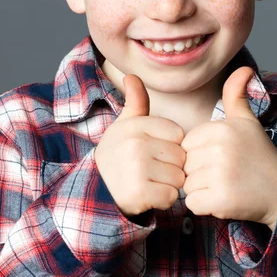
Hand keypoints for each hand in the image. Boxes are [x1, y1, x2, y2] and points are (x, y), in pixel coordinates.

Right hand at [94, 74, 185, 217]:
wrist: (95, 190)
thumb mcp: (124, 125)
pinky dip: (162, 201)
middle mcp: (135, 143)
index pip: (178, 134)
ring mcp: (136, 167)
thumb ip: (136, 101)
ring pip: (178, 178)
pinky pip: (171, 196)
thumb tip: (131, 75)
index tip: (153, 152)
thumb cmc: (118, 155)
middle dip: (171, 167)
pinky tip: (147, 196)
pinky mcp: (138, 192)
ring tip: (148, 182)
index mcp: (135, 125)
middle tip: (150, 170)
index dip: (170, 146)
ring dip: (168, 185)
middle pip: (181, 156)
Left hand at [181, 66, 276, 230]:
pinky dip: (204, 206)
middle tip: (225, 173)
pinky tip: (224, 199)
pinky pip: (192, 204)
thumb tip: (244, 68)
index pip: (187, 144)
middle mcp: (218, 149)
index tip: (222, 157)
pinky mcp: (220, 199)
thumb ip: (236, 95)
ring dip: (201, 190)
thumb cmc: (259, 155)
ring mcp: (219, 174)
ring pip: (187, 185)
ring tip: (226, 185)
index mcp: (219, 128)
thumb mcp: (246, 122)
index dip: (200, 154)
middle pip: (185, 165)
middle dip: (199, 173)